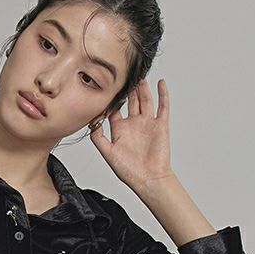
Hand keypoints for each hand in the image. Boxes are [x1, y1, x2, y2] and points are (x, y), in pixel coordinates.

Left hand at [89, 77, 174, 193]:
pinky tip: (160, 82)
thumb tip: (92, 123)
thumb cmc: (129, 171)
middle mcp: (133, 124)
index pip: (114, 110)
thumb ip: (98, 138)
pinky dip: (163, 94)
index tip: (105, 88)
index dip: (110, 100)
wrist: (148, 179)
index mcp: (120, 130)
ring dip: (142, 88)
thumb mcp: (108, 154)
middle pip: (130, 101)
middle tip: (123, 74)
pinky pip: (163, 106)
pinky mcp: (160, 125)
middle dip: (126, 89)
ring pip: (145, 100)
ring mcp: (147, 123)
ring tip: (139, 74)